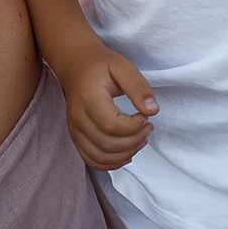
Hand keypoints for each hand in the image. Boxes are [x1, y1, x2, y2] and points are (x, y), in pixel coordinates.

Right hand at [64, 44, 157, 172]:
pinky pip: (92, 160)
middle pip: (108, 145)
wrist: (76, 66)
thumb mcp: (123, 67)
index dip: (134, 126)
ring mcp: (74, 130)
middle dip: (135, 141)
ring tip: (140, 139)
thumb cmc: (100, 65)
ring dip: (126, 154)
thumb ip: (139, 87)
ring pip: (101, 157)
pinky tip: (126, 152)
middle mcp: (78, 117)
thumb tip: (152, 110)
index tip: (145, 115)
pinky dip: (112, 163)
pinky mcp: (76, 137)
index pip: (112, 125)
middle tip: (148, 127)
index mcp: (89, 98)